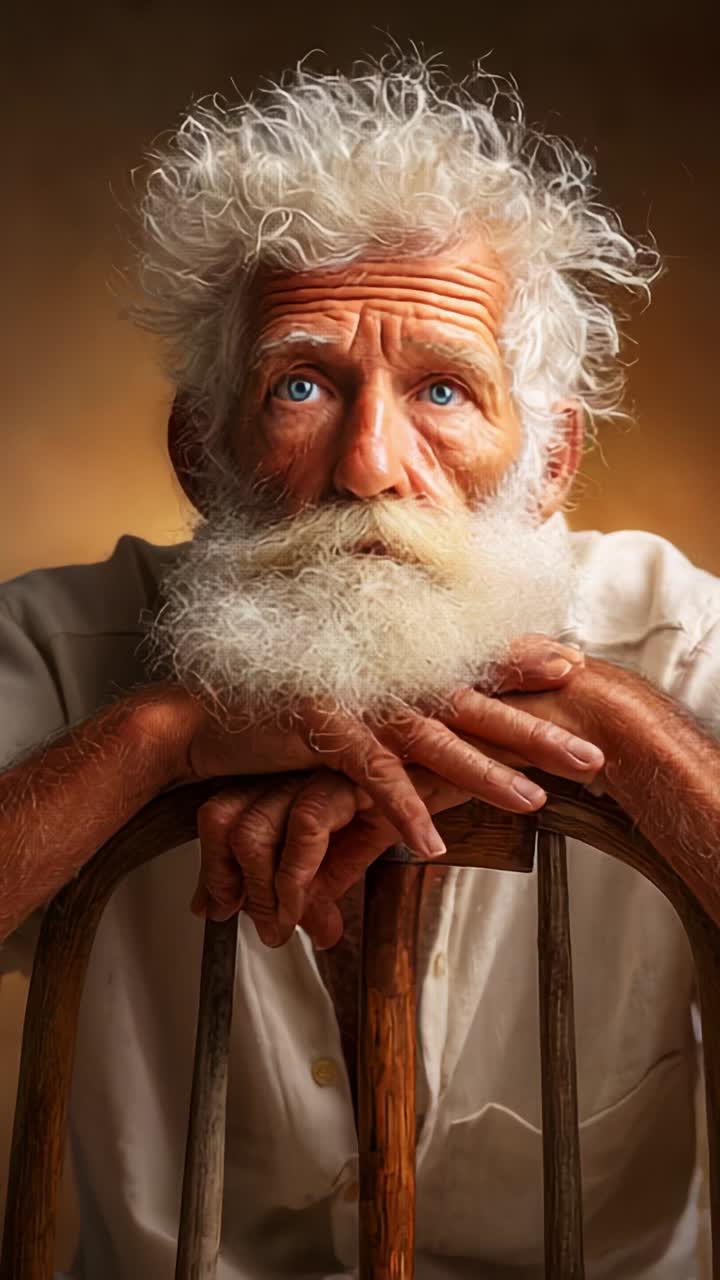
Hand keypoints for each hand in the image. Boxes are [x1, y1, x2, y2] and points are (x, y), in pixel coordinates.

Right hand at [189, 636, 603, 945]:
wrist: (201, 716)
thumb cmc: (278, 712)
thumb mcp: (343, 706)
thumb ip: (386, 713)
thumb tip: (427, 737)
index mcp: (389, 667)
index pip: (465, 661)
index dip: (518, 660)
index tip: (570, 661)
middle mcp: (378, 678)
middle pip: (470, 704)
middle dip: (533, 729)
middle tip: (588, 752)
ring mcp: (352, 701)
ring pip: (431, 738)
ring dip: (484, 773)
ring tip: (534, 800)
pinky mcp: (317, 730)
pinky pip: (370, 775)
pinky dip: (401, 809)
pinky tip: (431, 844)